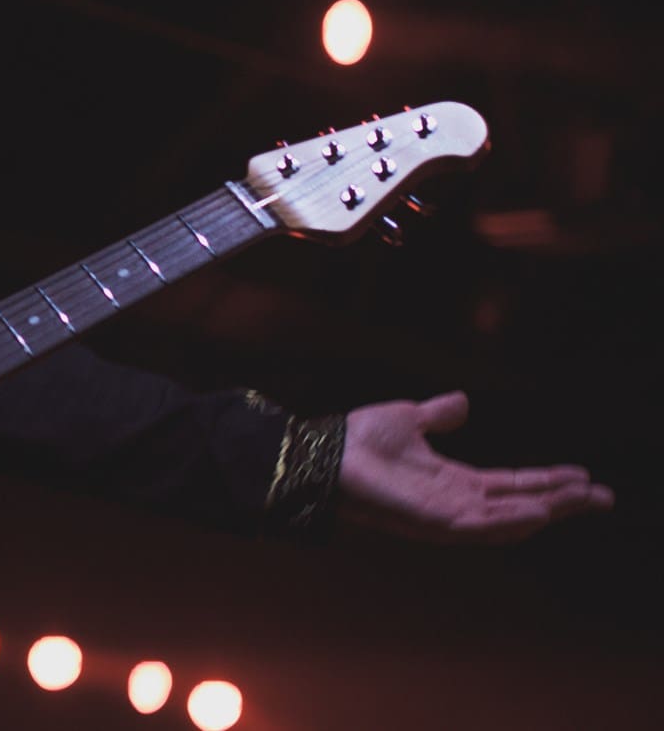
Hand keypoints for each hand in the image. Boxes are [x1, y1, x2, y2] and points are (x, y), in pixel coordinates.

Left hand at [337, 391, 613, 543]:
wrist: (323, 453)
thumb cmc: (358, 440)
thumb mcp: (409, 418)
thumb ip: (438, 415)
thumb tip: (463, 402)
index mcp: (452, 480)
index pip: (511, 483)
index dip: (546, 481)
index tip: (582, 477)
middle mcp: (454, 501)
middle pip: (520, 503)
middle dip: (561, 501)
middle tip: (603, 496)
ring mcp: (444, 515)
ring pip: (507, 518)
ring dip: (546, 510)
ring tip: (583, 501)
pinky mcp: (430, 521)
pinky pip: (478, 526)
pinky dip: (508, 521)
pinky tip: (537, 514)